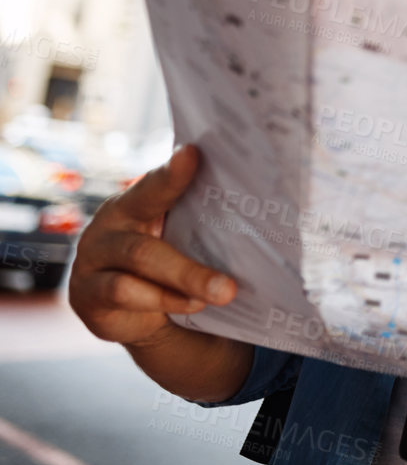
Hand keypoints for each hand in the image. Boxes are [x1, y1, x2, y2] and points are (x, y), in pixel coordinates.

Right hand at [68, 143, 236, 348]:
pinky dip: (164, 299)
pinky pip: (123, 293)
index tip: (193, 153)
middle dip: (192, 255)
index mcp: (136, 202)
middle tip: (231, 278)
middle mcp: (110, 224)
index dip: (173, 171)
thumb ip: (202, 220)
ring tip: (223, 293)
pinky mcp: (86, 295)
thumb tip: (262, 211)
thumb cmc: (167, 260)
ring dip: (186, 279)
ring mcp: (92, 259)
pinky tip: (192, 305)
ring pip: (140, 261)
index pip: (156, 184)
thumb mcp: (182, 237)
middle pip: (149, 234)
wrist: (130, 311)